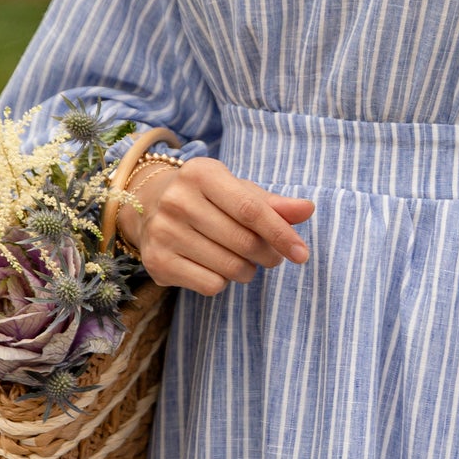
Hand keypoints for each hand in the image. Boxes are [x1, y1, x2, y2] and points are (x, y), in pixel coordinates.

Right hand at [124, 158, 313, 295]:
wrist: (151, 207)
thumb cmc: (209, 199)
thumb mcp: (240, 192)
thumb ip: (275, 204)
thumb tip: (308, 209)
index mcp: (201, 174)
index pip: (251, 210)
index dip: (281, 234)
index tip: (302, 254)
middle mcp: (177, 200)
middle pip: (244, 242)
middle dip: (268, 255)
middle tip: (271, 256)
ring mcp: (163, 232)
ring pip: (230, 267)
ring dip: (248, 270)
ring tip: (242, 259)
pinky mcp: (157, 262)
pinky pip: (211, 285)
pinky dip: (223, 282)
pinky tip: (215, 266)